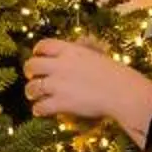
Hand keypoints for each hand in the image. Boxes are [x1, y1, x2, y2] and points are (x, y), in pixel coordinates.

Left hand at [23, 38, 151, 132]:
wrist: (122, 92)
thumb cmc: (115, 74)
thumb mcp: (97, 54)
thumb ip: (84, 48)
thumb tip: (80, 40)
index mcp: (70, 50)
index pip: (44, 45)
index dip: (37, 50)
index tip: (37, 55)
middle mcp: (60, 65)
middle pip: (32, 65)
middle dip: (29, 71)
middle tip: (31, 76)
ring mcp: (58, 84)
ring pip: (32, 87)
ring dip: (31, 91)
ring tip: (33, 96)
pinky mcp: (61, 102)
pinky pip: (41, 106)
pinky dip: (38, 109)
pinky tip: (40, 110)